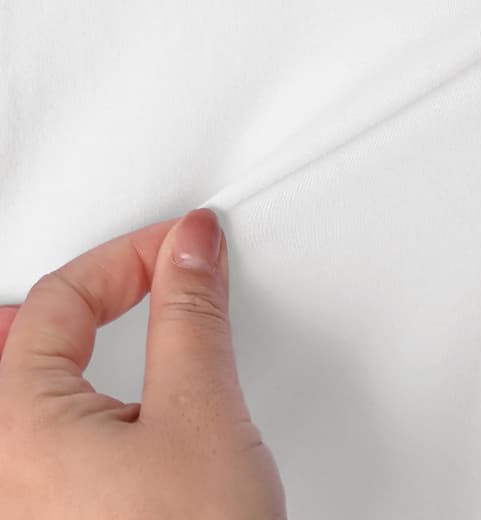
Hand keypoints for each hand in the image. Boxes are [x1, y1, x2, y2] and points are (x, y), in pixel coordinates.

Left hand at [0, 209, 286, 518]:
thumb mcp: (202, 412)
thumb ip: (191, 314)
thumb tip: (190, 248)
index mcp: (16, 431)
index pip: (57, 301)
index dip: (129, 256)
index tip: (183, 245)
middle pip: (9, 350)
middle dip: (64, 301)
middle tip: (116, 271)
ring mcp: (19, 505)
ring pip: (15, 402)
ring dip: (52, 350)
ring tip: (91, 323)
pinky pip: (31, 447)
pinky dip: (64, 404)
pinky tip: (100, 411)